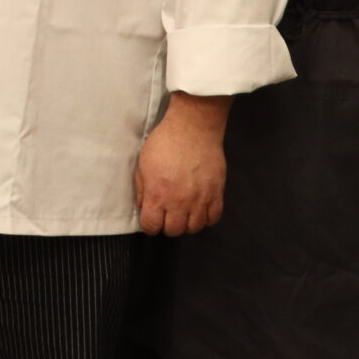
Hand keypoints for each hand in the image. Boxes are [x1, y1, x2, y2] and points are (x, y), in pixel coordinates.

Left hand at [135, 91, 229, 234]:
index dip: (150, 225)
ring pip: (194, 228)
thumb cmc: (164, 142)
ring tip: (184, 211)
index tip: (152, 218)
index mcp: (157, 195)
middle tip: (168, 213)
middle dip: (168, 225)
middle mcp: (179, 202)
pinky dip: (206, 217)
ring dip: (187, 223)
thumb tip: (143, 206)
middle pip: (173, 231)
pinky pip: (213, 218)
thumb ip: (142, 189)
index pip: (151, 227)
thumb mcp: (142, 164)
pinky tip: (200, 208)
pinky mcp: (216, 193)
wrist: (193, 127)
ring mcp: (199, 199)